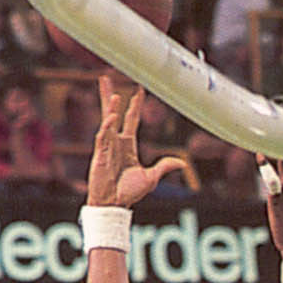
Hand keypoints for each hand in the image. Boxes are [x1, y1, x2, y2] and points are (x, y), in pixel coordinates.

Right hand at [87, 79, 183, 206]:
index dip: (135, 105)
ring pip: (107, 121)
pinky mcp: (99, 155)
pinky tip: (111, 116)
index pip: (131, 120)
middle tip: (107, 77)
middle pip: (112, 113)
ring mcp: (106, 147)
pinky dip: (107, 126)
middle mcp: (116, 142)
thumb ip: (164, 166)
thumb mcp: (151, 178)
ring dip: (109, 107)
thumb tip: (183, 162)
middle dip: (110, 95)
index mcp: (128, 145)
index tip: (138, 90)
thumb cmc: (129, 193)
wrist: (114, 205)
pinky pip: (103, 137)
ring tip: (112, 92)